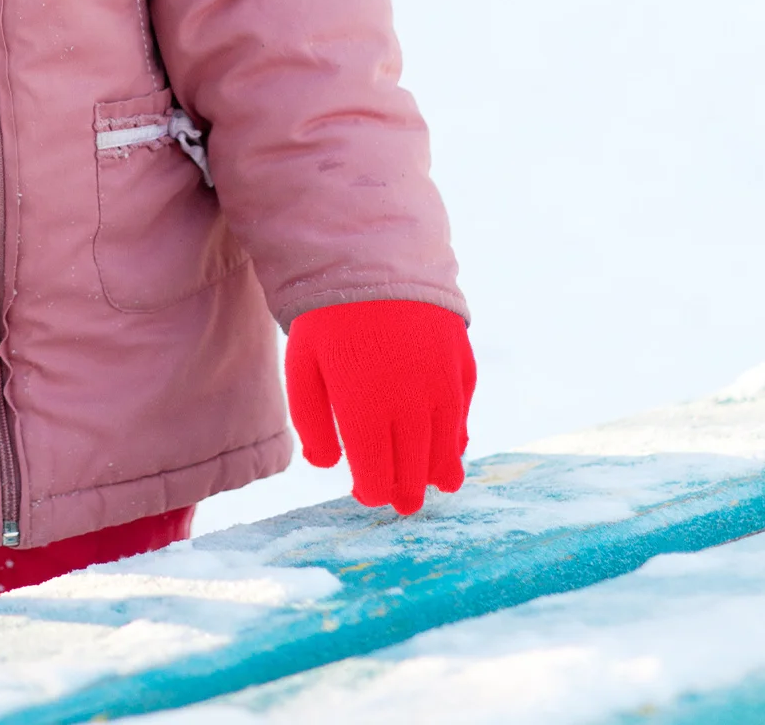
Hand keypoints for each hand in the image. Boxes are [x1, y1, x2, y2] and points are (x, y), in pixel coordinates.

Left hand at [285, 299, 474, 516]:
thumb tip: (327, 464)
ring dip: (438, 470)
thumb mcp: (303, 365)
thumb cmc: (328, 316)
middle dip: (407, 489)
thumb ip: (311, 420)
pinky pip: (462, 414)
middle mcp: (410, 405)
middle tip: (403, 504)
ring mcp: (442, 386)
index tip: (368, 494)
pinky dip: (457, 434)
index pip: (377, 472)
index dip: (374, 490)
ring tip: (432, 485)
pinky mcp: (461, 366)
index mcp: (365, 409)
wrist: (374, 260)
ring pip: (446, 448)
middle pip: (414, 468)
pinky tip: (451, 444)